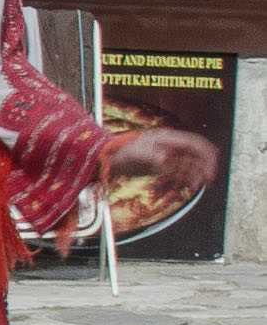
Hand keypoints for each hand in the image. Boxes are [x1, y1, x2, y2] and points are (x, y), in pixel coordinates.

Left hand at [102, 126, 218, 236]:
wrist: (111, 158)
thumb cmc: (124, 151)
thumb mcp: (138, 153)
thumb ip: (153, 156)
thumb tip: (167, 161)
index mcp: (168, 139)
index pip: (192, 142)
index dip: (205, 150)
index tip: (214, 160)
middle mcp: (170, 147)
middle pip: (194, 154)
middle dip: (204, 164)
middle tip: (210, 177)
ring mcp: (168, 157)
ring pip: (189, 164)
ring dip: (198, 173)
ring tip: (202, 184)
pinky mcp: (163, 167)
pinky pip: (180, 172)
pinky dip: (187, 178)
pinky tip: (191, 186)